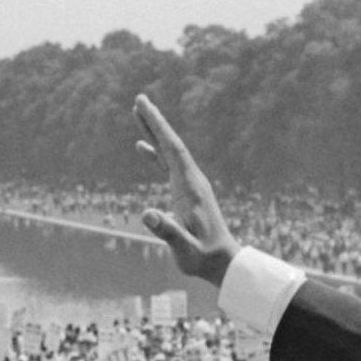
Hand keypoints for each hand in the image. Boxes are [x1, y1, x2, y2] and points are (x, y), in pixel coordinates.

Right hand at [134, 95, 240, 286]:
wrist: (222, 262)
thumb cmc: (203, 257)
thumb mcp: (185, 249)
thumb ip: (168, 232)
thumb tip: (147, 213)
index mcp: (191, 187)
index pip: (173, 149)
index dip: (158, 126)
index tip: (144, 105)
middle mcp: (191, 180)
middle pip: (171, 143)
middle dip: (155, 121)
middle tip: (139, 98)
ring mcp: (189, 185)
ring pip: (169, 152)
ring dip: (154, 131)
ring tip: (138, 112)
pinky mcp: (185, 192)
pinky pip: (168, 166)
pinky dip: (155, 153)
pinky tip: (142, 146)